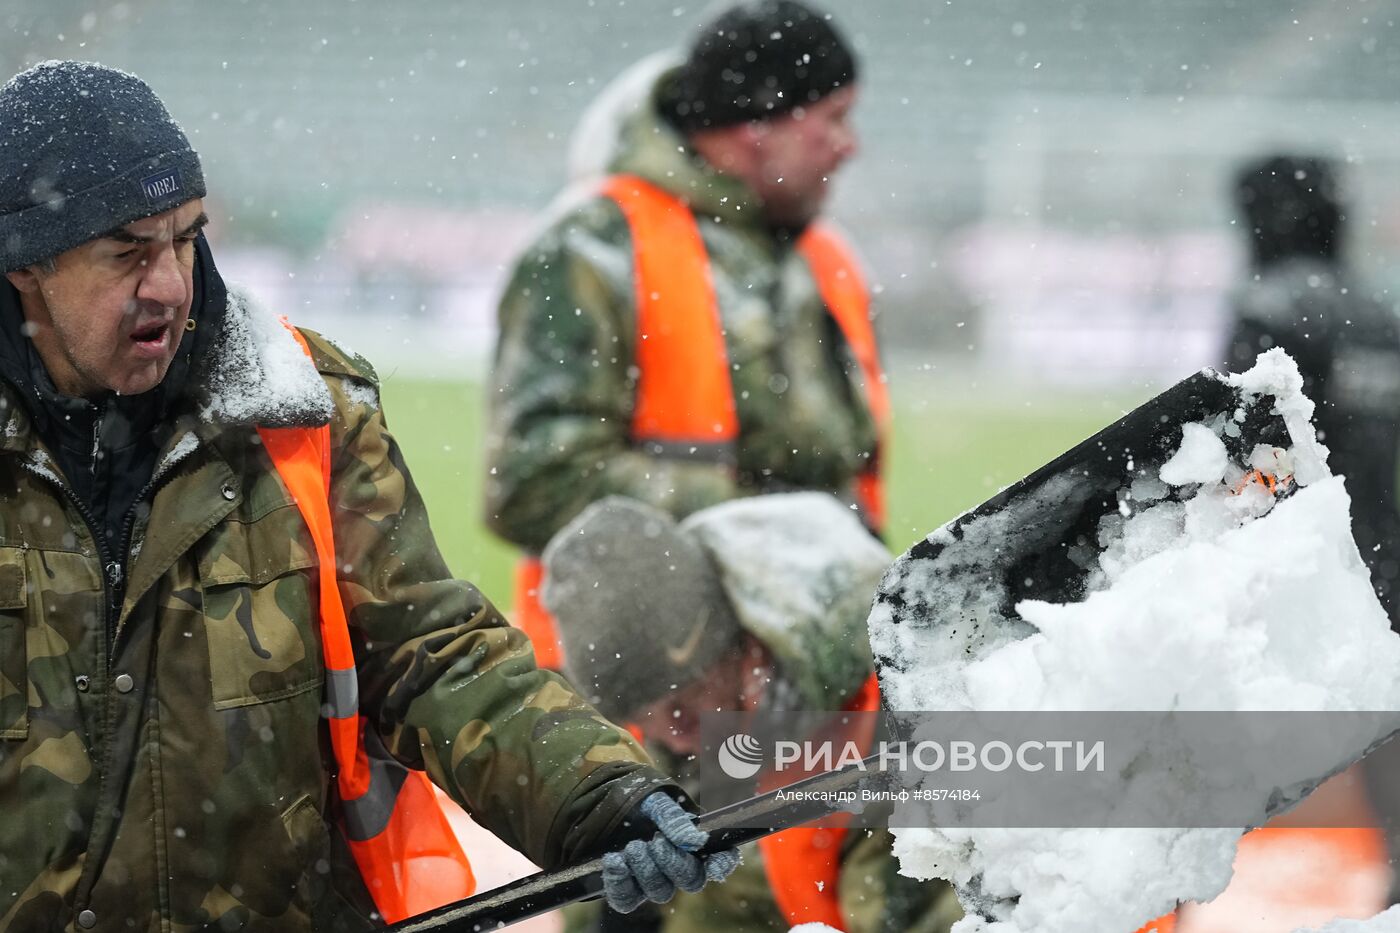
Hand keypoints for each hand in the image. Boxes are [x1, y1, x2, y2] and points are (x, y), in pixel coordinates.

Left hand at [600, 792, 740, 912]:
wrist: (604, 807)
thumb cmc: (637, 804)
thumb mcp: (655, 801)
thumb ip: (674, 818)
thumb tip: (695, 840)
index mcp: (694, 844)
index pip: (720, 859)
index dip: (723, 864)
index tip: (714, 863)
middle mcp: (678, 868)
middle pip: (691, 881)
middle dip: (674, 862)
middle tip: (656, 841)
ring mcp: (653, 882)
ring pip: (661, 892)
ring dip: (647, 870)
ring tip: (633, 846)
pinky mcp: (627, 892)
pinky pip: (626, 900)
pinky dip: (619, 882)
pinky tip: (614, 860)